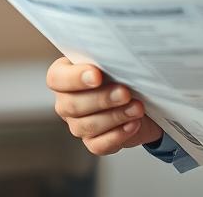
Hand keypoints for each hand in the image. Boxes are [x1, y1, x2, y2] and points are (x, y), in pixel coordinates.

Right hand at [46, 57, 163, 155]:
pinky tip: (133, 124)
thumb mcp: (116, 61)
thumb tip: (114, 56)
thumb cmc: (124, 73)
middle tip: (125, 93)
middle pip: (72, 105)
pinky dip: (118, 135)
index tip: (97, 76)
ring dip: (115, 116)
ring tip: (137, 108)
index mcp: (65, 75)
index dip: (74, 78)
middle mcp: (66, 101)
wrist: (145, 97)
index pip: (56, 78)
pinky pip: (99, 145)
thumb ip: (108, 59)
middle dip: (102, 99)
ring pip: (87, 126)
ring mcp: (77, 124)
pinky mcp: (93, 142)